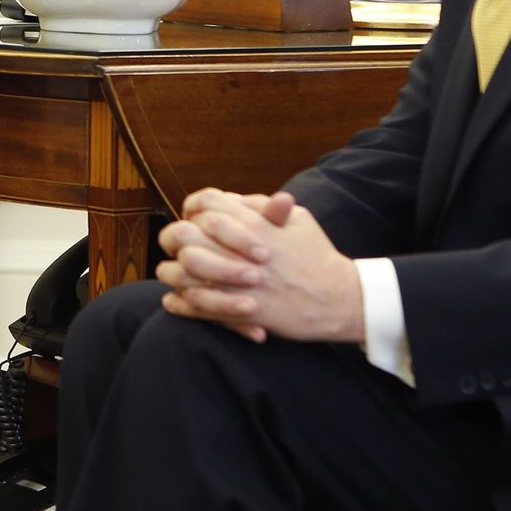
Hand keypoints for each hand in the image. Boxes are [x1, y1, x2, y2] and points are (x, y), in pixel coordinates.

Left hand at [157, 189, 362, 343]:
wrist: (339, 299)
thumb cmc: (318, 257)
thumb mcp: (299, 221)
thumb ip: (265, 207)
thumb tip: (235, 199)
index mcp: (255, 223)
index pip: (207, 203)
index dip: (193, 207)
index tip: (192, 217)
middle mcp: (242, 250)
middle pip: (184, 234)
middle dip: (173, 238)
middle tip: (174, 246)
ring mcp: (240, 281)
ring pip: (184, 272)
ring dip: (172, 272)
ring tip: (171, 273)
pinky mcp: (243, 310)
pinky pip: (197, 306)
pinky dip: (180, 304)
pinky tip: (173, 301)